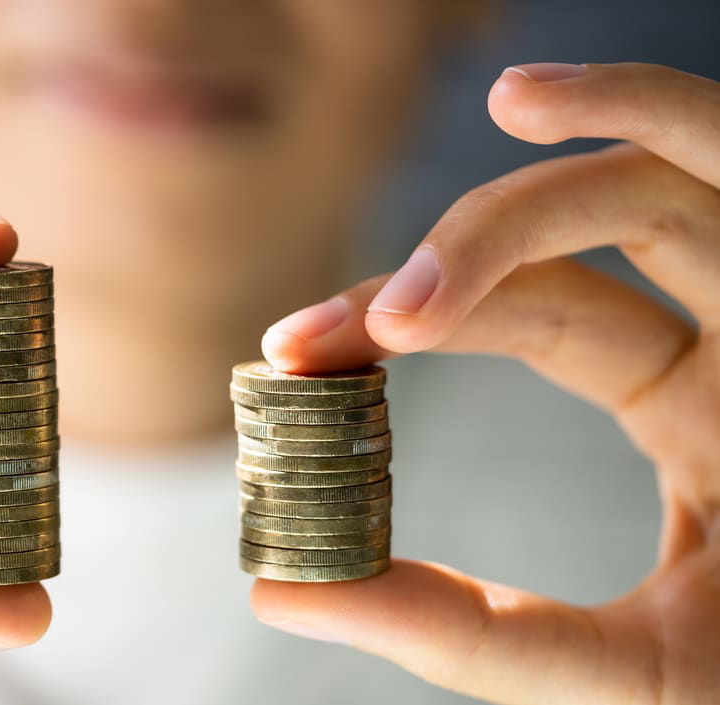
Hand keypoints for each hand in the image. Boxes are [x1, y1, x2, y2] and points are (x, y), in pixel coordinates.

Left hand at [253, 63, 719, 703]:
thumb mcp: (615, 675)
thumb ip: (460, 633)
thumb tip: (280, 590)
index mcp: (697, 413)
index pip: (534, 322)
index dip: (405, 319)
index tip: (288, 353)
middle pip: (582, 247)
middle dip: (454, 254)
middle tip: (326, 332)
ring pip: (679, 178)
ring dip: (575, 144)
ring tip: (478, 120)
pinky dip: (651, 115)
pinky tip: (537, 95)